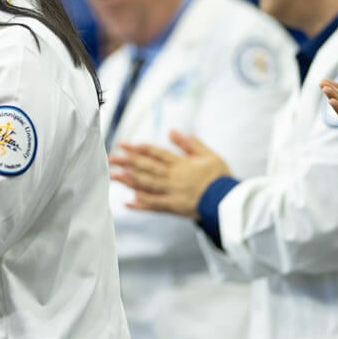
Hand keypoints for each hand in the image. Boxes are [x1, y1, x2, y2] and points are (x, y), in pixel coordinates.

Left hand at [110, 131, 230, 218]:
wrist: (227, 200)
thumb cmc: (219, 177)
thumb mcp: (208, 155)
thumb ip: (190, 144)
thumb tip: (173, 131)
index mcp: (181, 164)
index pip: (156, 154)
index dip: (139, 149)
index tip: (124, 145)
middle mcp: (173, 177)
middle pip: (147, 167)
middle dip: (127, 162)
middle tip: (110, 158)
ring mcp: (172, 192)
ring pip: (147, 185)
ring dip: (129, 180)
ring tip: (114, 176)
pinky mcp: (174, 207)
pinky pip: (155, 205)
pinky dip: (141, 204)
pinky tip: (128, 202)